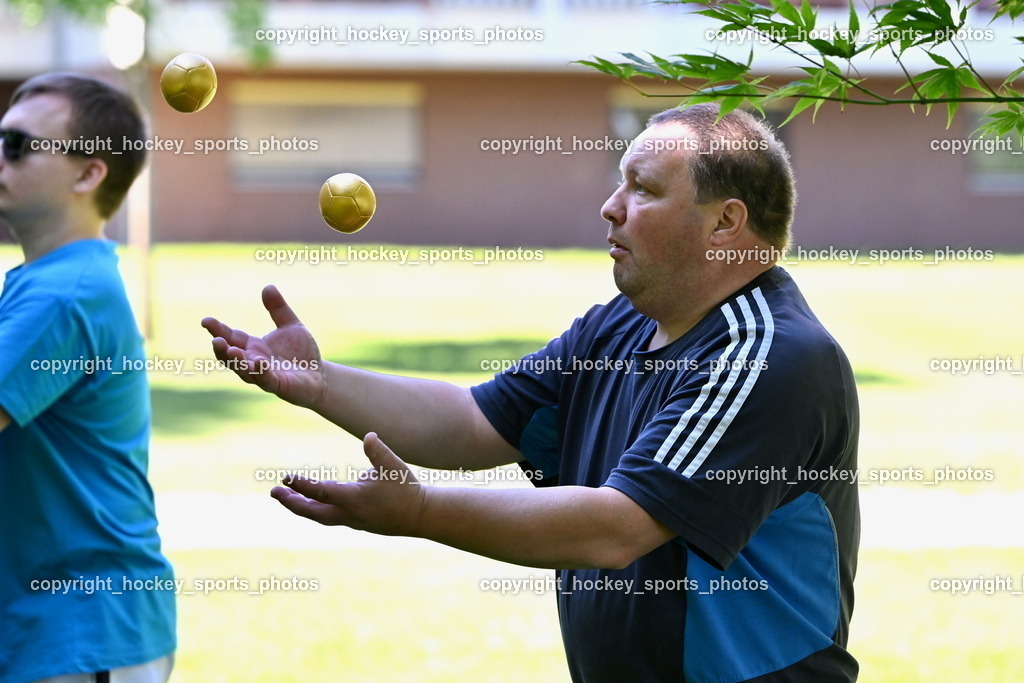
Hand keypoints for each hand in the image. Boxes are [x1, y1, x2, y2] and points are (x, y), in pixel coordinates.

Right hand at [201, 284, 325, 408]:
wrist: (320, 375)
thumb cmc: (301, 352)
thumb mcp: (291, 326)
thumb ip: (279, 309)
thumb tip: (268, 286)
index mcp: (253, 346)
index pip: (232, 337)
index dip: (218, 329)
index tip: (205, 320)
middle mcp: (253, 361)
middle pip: (231, 356)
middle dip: (221, 348)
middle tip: (215, 339)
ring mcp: (263, 375)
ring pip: (244, 371)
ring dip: (237, 362)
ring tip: (232, 350)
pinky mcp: (277, 385)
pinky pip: (266, 380)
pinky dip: (261, 371)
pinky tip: (259, 362)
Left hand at [270, 433, 425, 535]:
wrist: (421, 515)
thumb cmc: (407, 488)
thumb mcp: (395, 466)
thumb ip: (379, 451)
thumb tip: (368, 435)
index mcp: (355, 498)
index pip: (322, 492)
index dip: (302, 486)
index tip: (286, 479)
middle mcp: (350, 513)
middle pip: (312, 512)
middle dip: (291, 503)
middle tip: (274, 492)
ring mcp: (353, 520)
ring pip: (319, 516)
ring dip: (301, 507)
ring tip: (286, 497)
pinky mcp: (357, 522)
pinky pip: (329, 517)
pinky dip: (315, 509)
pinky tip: (310, 502)